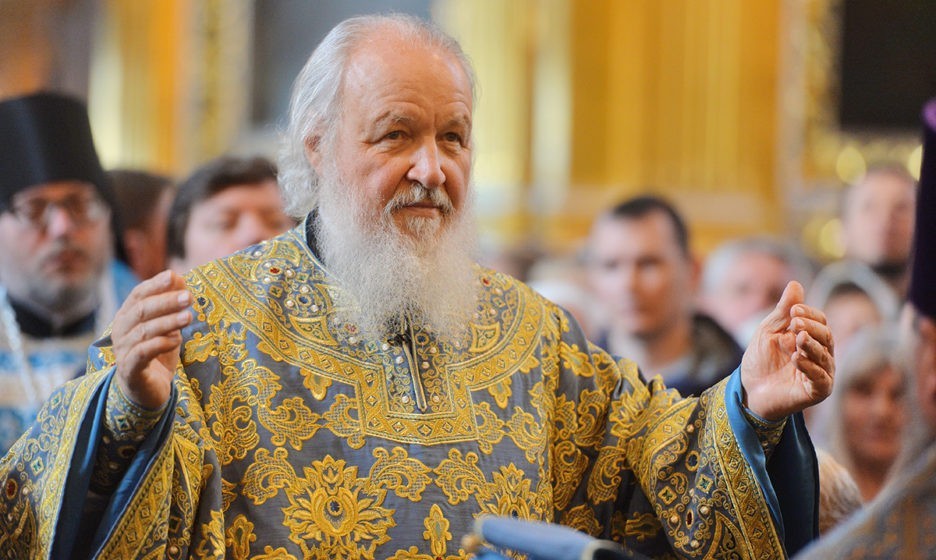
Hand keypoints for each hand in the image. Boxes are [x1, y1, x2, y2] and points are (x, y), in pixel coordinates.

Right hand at [112, 270, 191, 409]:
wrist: (146, 391)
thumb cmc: (157, 353)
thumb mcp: (168, 326)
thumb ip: (172, 304)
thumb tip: (179, 278)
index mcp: (128, 316)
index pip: (138, 294)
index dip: (155, 284)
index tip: (174, 276)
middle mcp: (121, 330)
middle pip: (141, 310)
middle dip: (166, 302)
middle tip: (189, 298)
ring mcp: (123, 350)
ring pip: (143, 331)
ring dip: (168, 322)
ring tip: (189, 317)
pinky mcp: (129, 370)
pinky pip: (142, 353)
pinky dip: (159, 344)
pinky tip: (176, 341)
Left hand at [740, 281, 833, 420]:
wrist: (750, 388)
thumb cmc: (761, 360)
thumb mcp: (768, 331)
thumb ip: (782, 311)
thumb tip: (795, 284)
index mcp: (812, 338)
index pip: (820, 321)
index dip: (809, 313)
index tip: (793, 309)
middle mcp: (821, 355)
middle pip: (826, 336)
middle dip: (811, 327)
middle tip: (795, 323)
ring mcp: (821, 373)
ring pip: (825, 356)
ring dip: (811, 345)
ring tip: (797, 338)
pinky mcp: (818, 391)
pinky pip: (821, 378)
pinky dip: (810, 367)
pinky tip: (797, 358)